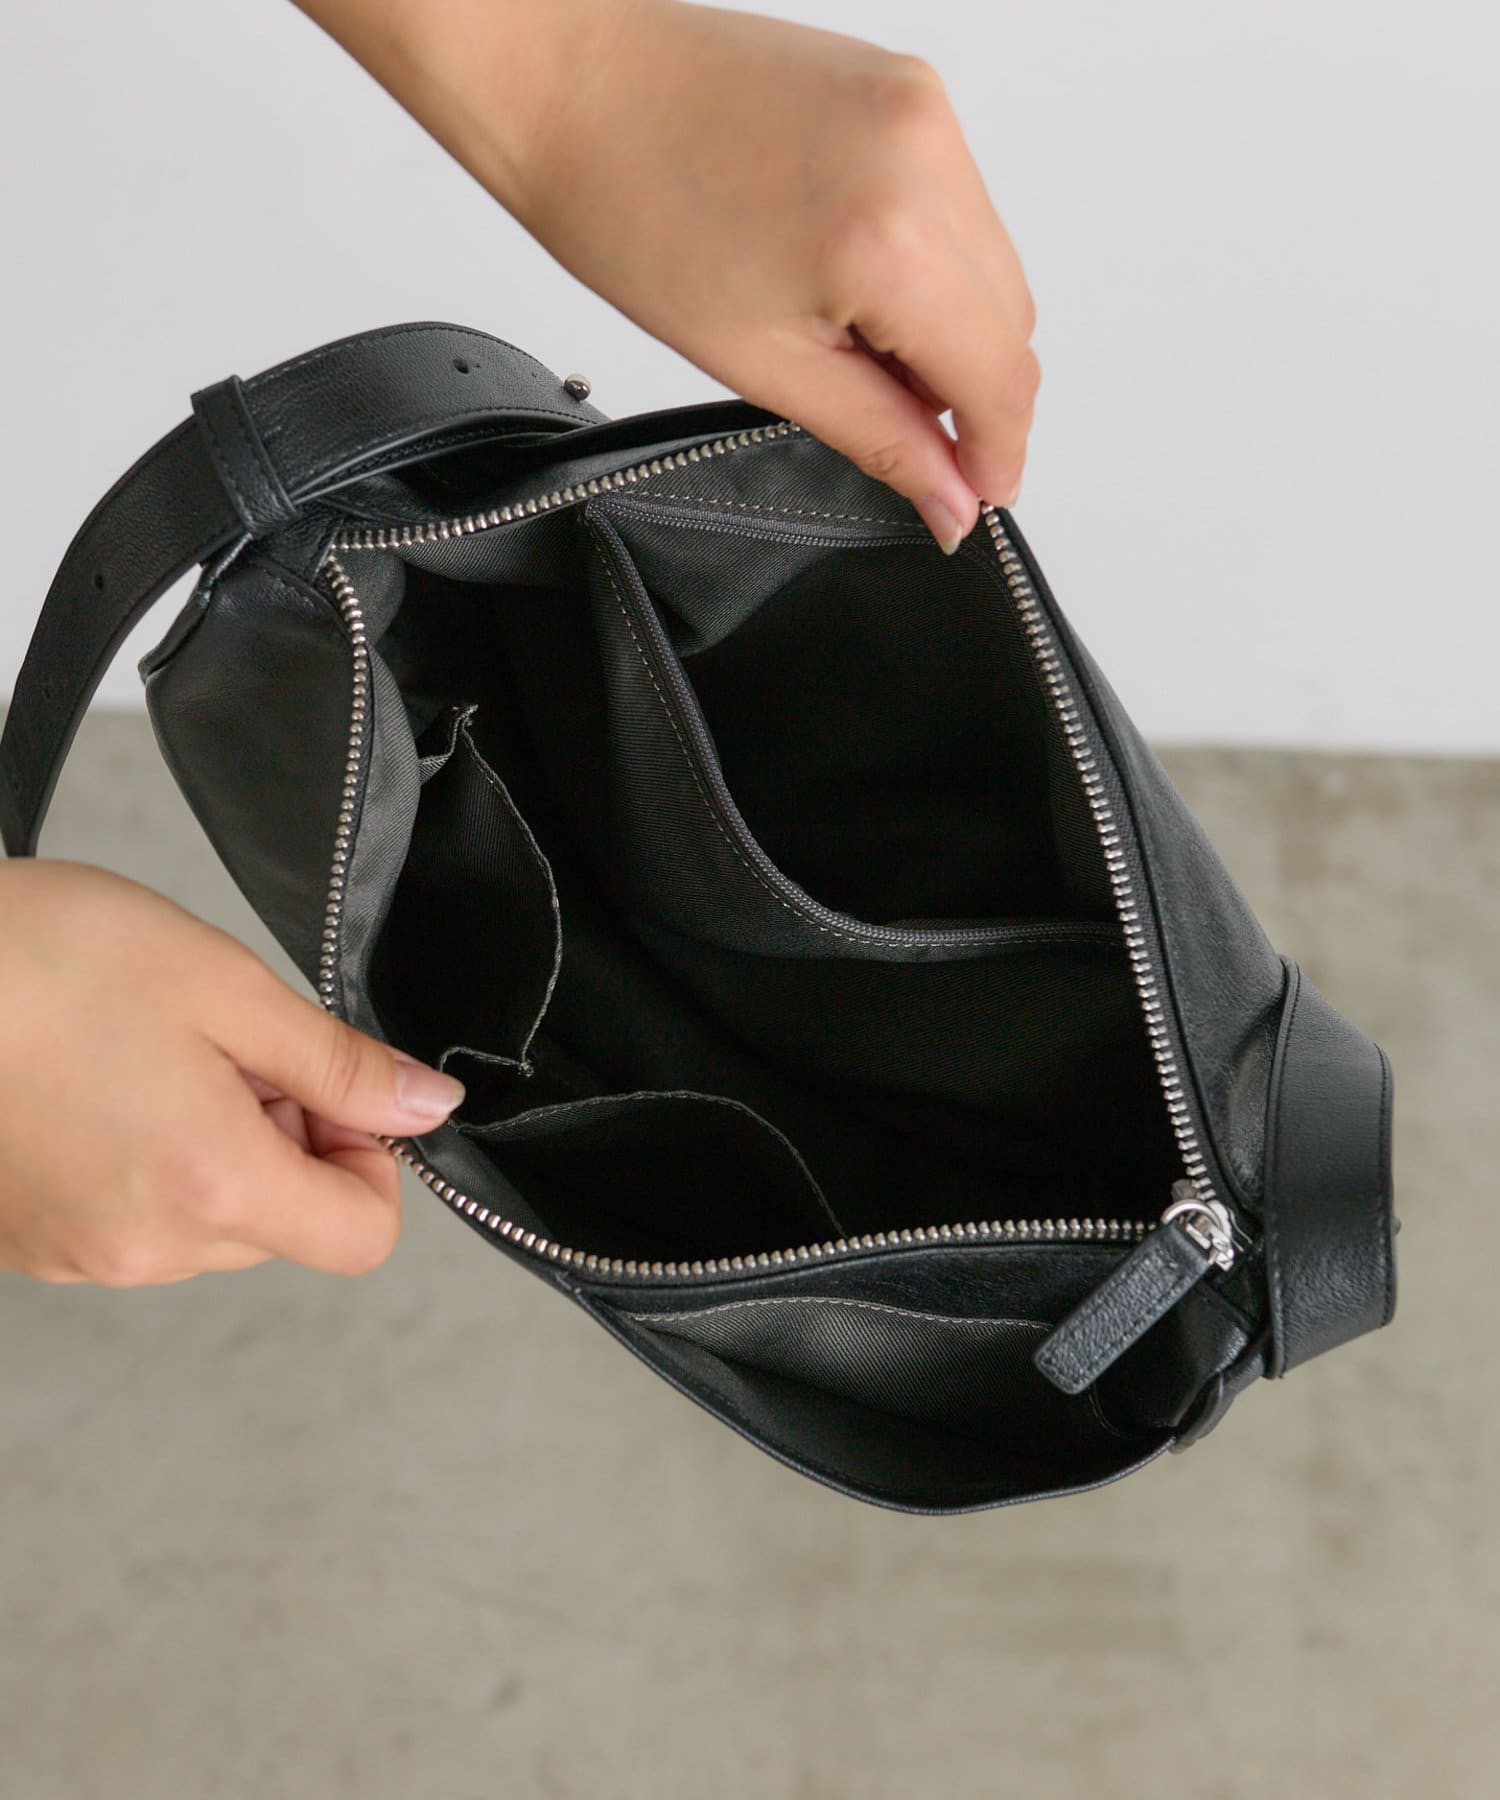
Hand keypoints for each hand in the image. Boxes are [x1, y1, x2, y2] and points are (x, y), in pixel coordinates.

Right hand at [0, 858, 466, 1285]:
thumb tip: (426, 1107)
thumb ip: (340, 1066)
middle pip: (285, 1226)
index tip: (331, 1090)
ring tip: (150, 1060)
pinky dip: (147, 1164)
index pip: (361, 1235)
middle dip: (287, 1140)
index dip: (371, 1158)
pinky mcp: (33, 1244)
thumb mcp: (227, 989)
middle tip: (226, 1050)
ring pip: (210, 1225)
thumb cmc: (46, 959)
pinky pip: (137, 1222)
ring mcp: (80, 1254)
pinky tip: (101, 1086)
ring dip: (215, 1149)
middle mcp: (145, 1247)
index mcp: (210, 1187)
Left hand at [293, 0, 1038, 552]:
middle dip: (970, 393)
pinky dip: (929, 260)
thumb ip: (878, 435)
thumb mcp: (762, 362)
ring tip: (851, 342)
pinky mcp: (910, 86)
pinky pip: (961, 204)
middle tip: (898, 430)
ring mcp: (926, 110)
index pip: (1001, 375)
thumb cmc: (627, 209)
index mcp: (890, 240)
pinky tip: (852, 278)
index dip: (997, 452)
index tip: (975, 496)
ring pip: (993, 263)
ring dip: (950, 326)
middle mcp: (928, 158)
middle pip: (1011, 321)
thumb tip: (950, 498)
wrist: (568, 82)